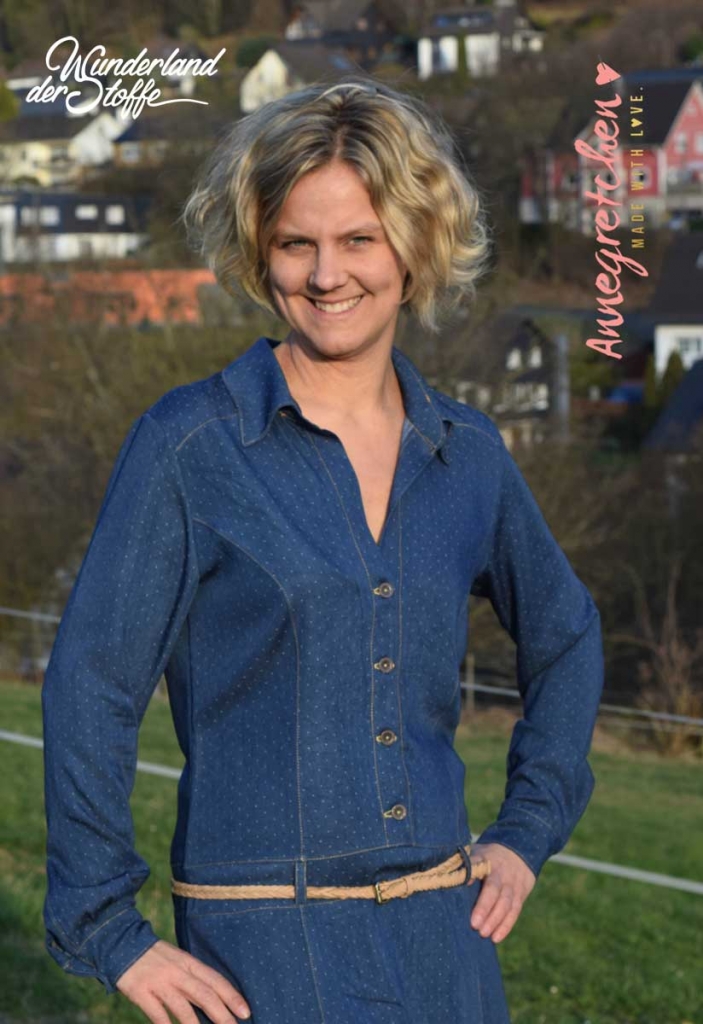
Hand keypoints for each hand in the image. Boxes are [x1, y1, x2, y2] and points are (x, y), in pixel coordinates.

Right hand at [116, 939, 251, 1022]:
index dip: (231, 996)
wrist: (122, 944)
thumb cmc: (154, 956)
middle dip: (221, 1014)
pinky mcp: (141, 992)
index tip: (245, 1010)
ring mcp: (159, 982)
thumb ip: (192, 976)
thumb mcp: (177, 959)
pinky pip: (156, 1014)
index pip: (215, 980)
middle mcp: (177, 972)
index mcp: (188, 962)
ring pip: (183, 1007)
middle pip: (204, 994)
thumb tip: (213, 998)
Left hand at [467, 843, 536, 943]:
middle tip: (474, 924)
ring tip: (483, 933)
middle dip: (484, 907)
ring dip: (495, 920)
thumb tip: (443, 878)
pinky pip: (515, 911)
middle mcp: (499, 871)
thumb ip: (463, 864)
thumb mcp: (476, 853)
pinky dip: (506, 925)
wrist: (518, 852)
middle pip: (493, 888)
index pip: (477, 863)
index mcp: (485, 858)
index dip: (470, 873)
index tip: (463, 883)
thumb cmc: (487, 857)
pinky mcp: (520, 894)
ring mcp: (512, 883)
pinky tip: (496, 938)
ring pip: (505, 902)